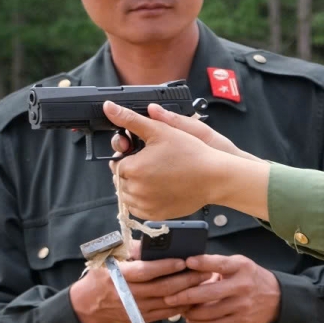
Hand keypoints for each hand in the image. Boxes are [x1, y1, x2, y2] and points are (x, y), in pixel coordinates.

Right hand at [68, 255, 201, 322]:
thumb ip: (131, 249)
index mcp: (117, 275)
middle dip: (186, 280)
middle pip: (161, 288)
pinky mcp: (139, 319)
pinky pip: (165, 314)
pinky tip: (193, 298)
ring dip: (188, 294)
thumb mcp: (110, 257)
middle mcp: (126, 294)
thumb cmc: (102, 274)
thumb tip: (156, 243)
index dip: (165, 267)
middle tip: (204, 272)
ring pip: (167, 303)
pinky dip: (181, 306)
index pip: (145, 271)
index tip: (184, 261)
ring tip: (204, 283)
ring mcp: (134, 309)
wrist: (88, 304)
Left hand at [106, 102, 270, 219]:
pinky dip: (144, 200)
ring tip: (157, 176)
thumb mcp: (160, 130)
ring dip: (136, 186)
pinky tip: (159, 189)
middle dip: (131, 171)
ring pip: (128, 195)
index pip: (117, 162)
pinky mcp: (155, 215)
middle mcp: (135, 190)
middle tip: (152, 164)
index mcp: (133, 168)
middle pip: (121, 179)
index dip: (128, 156)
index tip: (144, 154)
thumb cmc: (191, 153)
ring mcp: (145, 205)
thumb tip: (108, 107)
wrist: (215, 178)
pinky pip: (139, 209)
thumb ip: (130, 119)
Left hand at [157, 253, 282, 322]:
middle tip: (168, 297)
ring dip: (190, 312)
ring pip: (208, 313)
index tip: (186, 262)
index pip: (219, 264)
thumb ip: (216, 264)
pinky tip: (191, 320)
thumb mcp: (238, 264)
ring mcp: (242, 306)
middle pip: (208, 293)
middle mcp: (242, 286)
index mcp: (241, 267)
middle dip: (184, 296)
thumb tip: (186, 264)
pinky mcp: (242, 321)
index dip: (202, 263)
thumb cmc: (249, 278)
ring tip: (179, 309)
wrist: (276, 298)